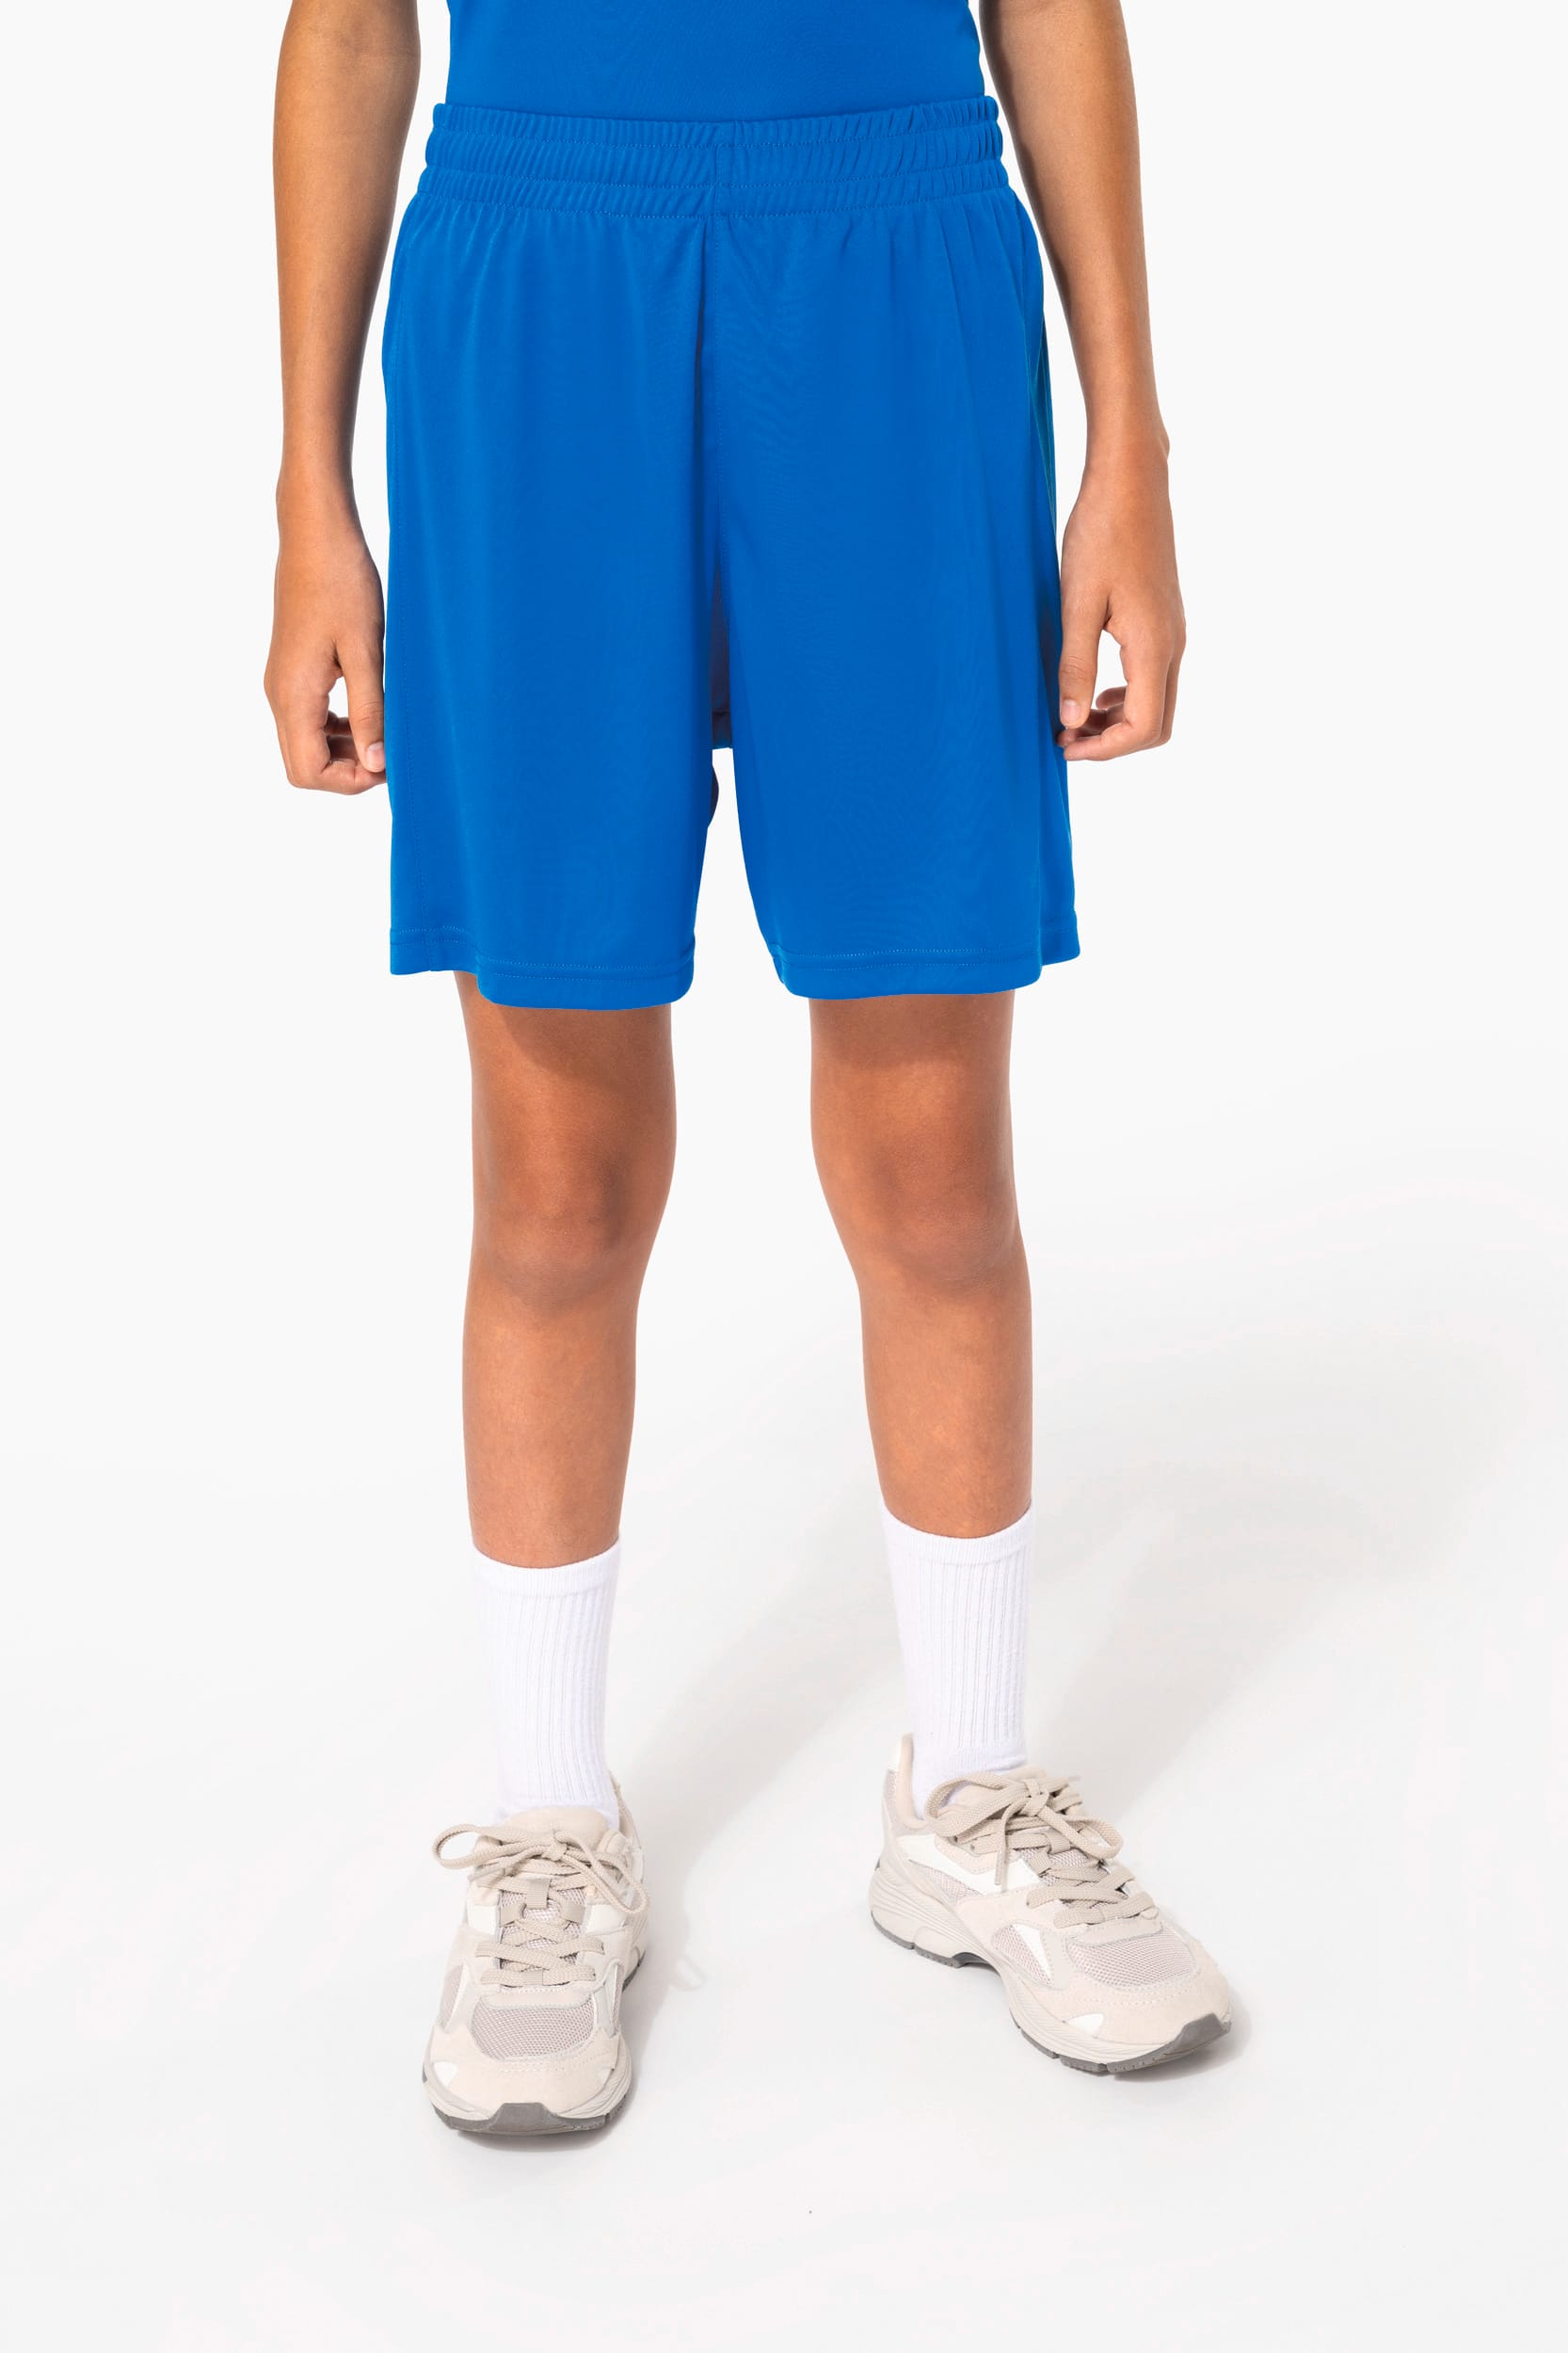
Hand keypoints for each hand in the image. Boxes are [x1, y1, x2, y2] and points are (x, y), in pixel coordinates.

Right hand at [264, 500, 386, 793]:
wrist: (315, 534)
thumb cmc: (342, 583)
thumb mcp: (366, 652)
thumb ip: (370, 711)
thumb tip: (376, 764)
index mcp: (293, 695)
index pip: (308, 772)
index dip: (350, 780)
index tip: (389, 762)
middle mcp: (280, 695)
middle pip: (303, 766)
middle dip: (348, 771)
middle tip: (392, 751)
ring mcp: (282, 683)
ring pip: (306, 744)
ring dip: (345, 750)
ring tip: (387, 731)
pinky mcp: (292, 670)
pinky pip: (310, 719)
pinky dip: (338, 728)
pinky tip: (370, 710)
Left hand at [1056, 449, 1184, 760]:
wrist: (1131, 482)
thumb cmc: (1101, 534)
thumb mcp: (1077, 604)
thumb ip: (1075, 666)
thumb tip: (1071, 720)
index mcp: (1153, 646)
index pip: (1143, 727)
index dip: (1104, 750)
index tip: (1064, 745)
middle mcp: (1172, 645)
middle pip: (1157, 725)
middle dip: (1113, 743)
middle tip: (1066, 738)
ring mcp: (1173, 633)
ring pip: (1156, 702)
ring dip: (1117, 721)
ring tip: (1073, 717)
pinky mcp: (1165, 621)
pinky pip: (1153, 677)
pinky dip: (1125, 696)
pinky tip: (1094, 688)